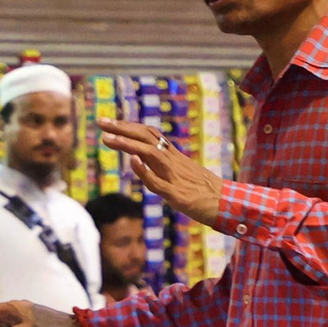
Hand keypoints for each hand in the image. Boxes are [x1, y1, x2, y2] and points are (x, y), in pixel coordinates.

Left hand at [97, 120, 225, 229]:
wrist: (227, 204)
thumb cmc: (203, 191)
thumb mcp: (181, 174)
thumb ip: (160, 167)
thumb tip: (138, 161)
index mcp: (173, 156)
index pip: (149, 135)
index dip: (128, 127)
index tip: (109, 122)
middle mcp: (173, 162)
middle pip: (146, 138)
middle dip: (122, 128)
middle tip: (101, 122)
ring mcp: (174, 177)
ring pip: (150, 154)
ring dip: (128, 144)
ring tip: (107, 138)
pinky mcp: (177, 195)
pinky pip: (158, 182)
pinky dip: (144, 171)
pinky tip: (132, 161)